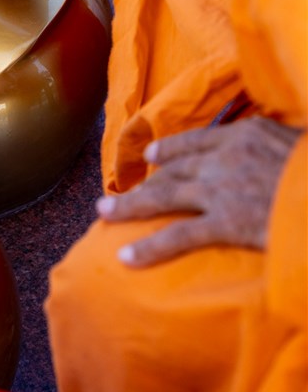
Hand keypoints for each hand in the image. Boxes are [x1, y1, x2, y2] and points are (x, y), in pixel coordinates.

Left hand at [97, 117, 302, 266]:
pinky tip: (126, 256)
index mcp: (245, 135)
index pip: (197, 141)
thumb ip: (282, 143)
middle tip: (114, 193)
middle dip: (142, 183)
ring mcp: (221, 189)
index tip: (153, 157)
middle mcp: (224, 157)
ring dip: (130, 206)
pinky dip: (150, 247)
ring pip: (164, 196)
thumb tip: (284, 144)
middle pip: (173, 169)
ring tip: (103, 213)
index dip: (171, 150)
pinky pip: (179, 235)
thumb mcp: (302, 143)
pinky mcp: (226, 222)